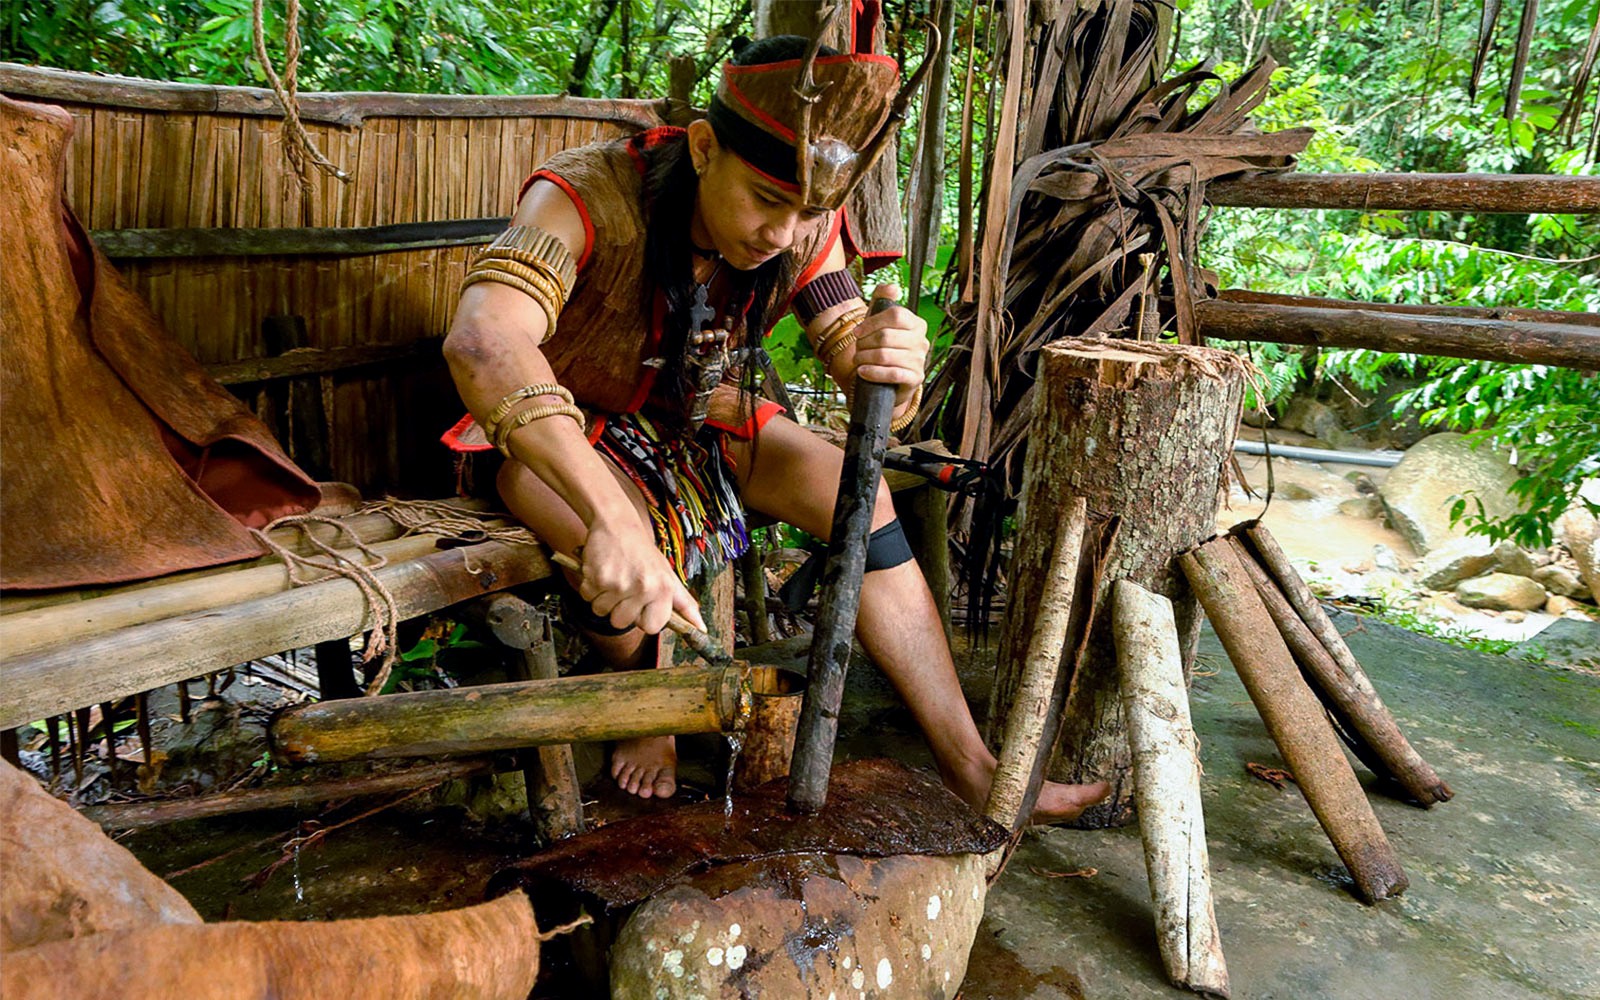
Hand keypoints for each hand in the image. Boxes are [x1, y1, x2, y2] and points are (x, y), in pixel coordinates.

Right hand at [573, 517, 707, 635]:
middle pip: (621, 623)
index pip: (650, 627)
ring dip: (602, 598)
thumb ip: (684, 604)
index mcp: (663, 589)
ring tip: (612, 577)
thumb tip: (701, 628)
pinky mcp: (598, 578)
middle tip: (624, 585)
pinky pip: (587, 597)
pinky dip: (589, 587)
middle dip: (618, 608)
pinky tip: (601, 571)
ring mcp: (619, 584)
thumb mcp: (668, 575)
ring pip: (601, 612)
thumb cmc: (643, 553)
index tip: (640, 602)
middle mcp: (643, 588)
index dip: (641, 617)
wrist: (617, 524)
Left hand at [848, 283, 927, 409]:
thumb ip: (883, 298)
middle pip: (886, 336)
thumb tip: (892, 288)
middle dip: (864, 343)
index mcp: (916, 324)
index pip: (895, 315)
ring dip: (865, 358)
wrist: (889, 380)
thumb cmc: (882, 347)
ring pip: (886, 355)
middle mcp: (922, 341)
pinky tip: (863, 372)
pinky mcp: (915, 378)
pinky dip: (873, 372)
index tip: (857, 332)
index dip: (872, 322)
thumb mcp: (880, 320)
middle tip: (857, 349)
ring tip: (858, 360)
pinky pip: (892, 373)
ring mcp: (920, 361)